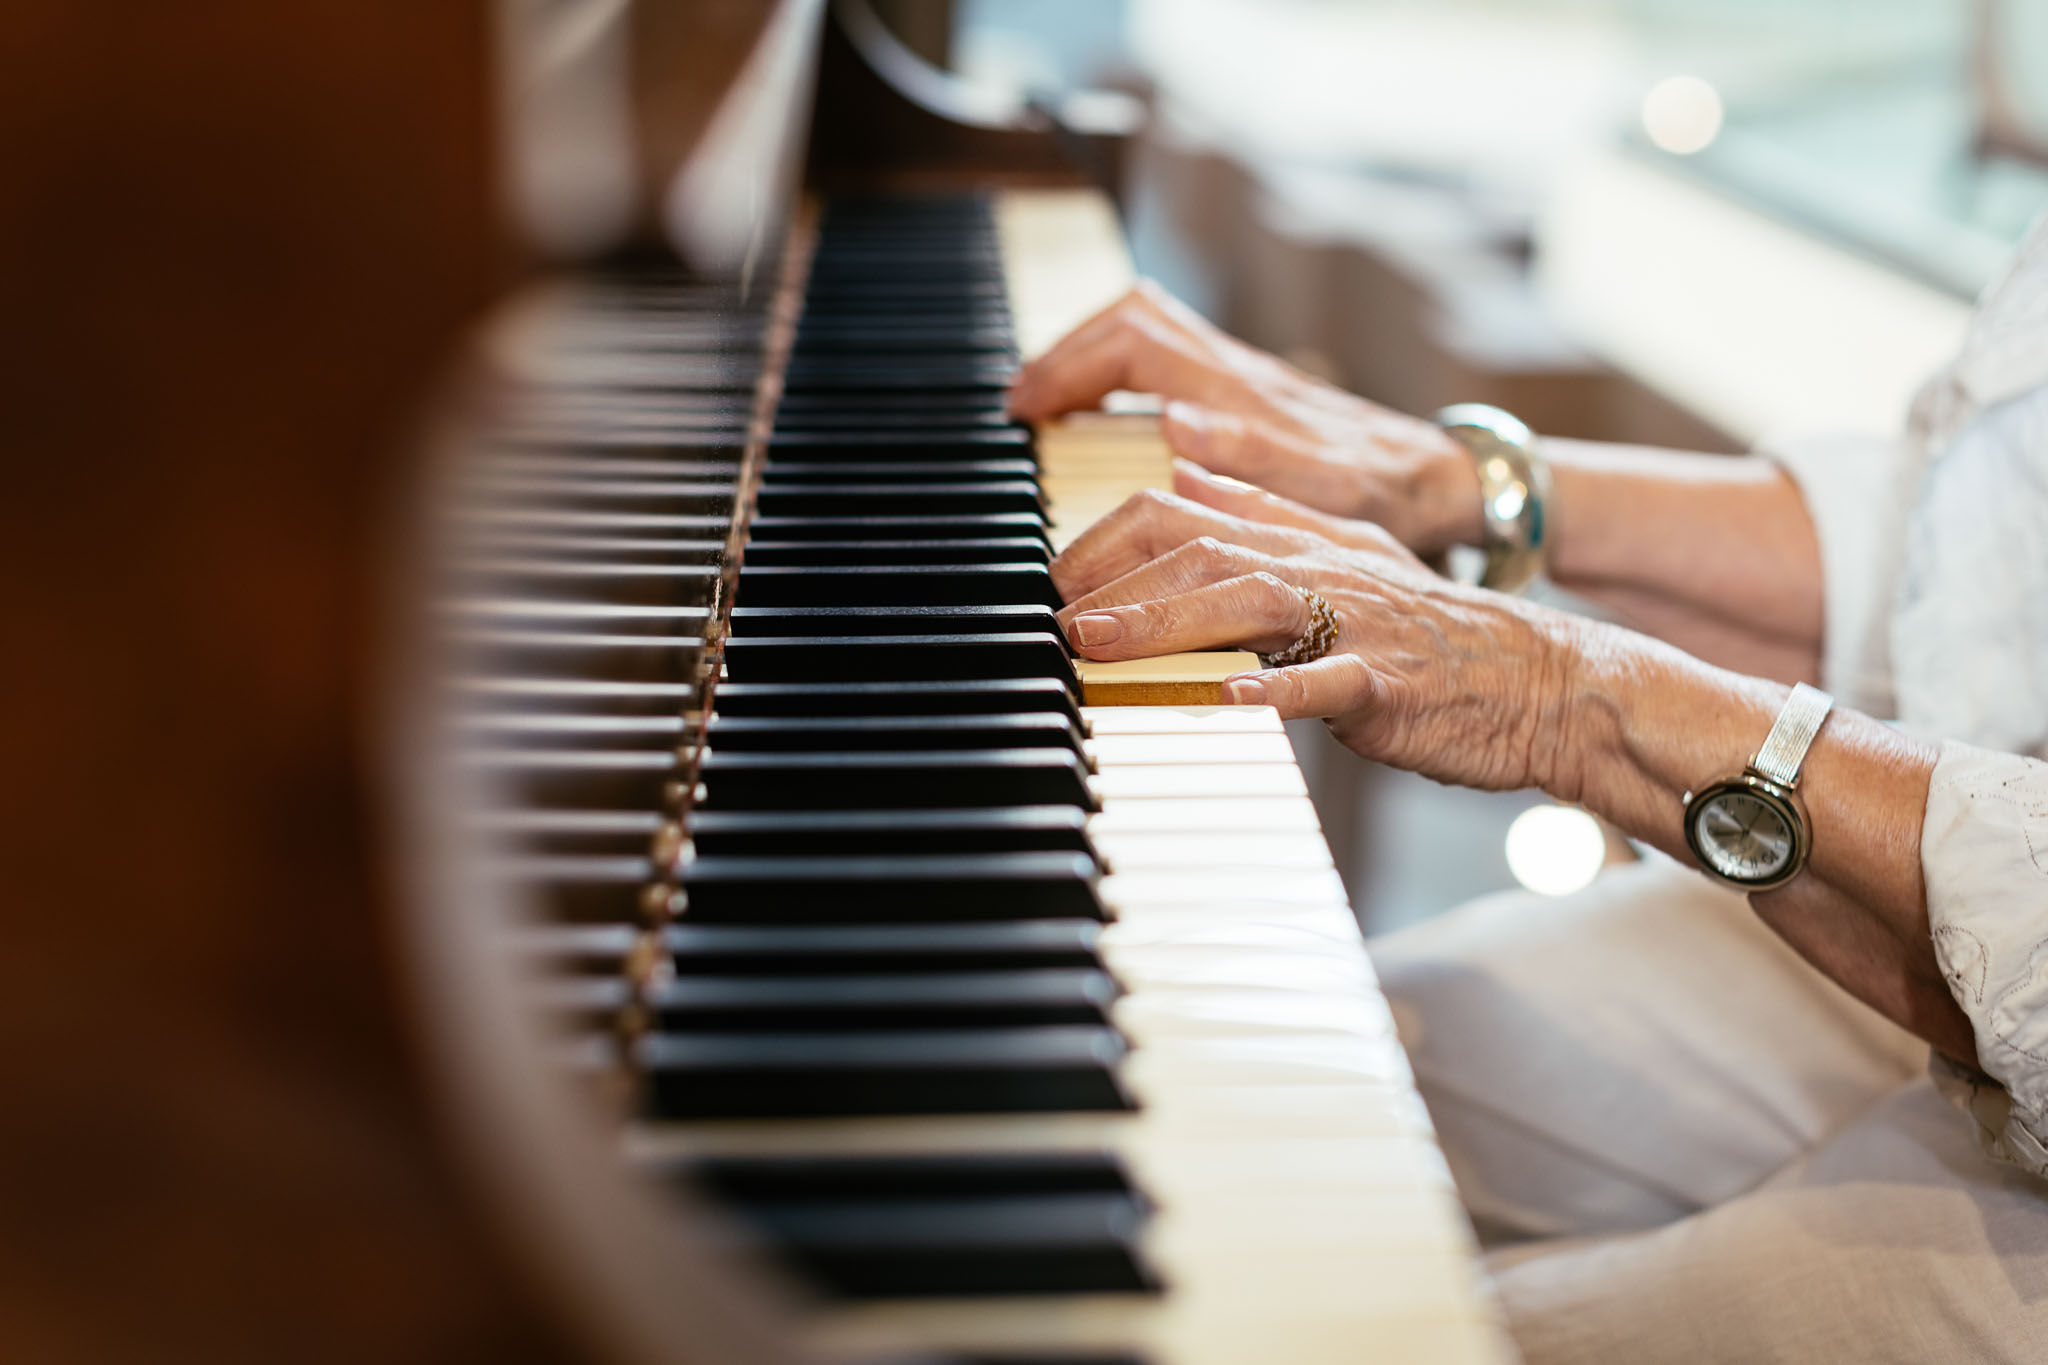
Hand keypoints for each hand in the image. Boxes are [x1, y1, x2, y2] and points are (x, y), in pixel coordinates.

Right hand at [1008, 280, 1482, 555]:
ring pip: (1149, 328)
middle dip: (1065, 352)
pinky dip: (1120, 373)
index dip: (1070, 366)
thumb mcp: (1326, 489)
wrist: (1442, 481)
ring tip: (1045, 402)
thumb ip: (1249, 457)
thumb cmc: (1386, 495)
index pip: (1134, 342)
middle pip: (1132, 319)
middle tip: (1020, 404)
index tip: (1024, 407)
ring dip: (1089, 355)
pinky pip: (1168, 358)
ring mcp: (1243, 377)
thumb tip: (1171, 423)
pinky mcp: (1248, 394)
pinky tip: (1101, 411)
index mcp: (1243, 392)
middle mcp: (1238, 371)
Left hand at [1052, 489, 1580, 793]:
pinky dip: (1278, 692)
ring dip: (1167, 623)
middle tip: (1054, 619)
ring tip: (1103, 646)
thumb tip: (1184, 477)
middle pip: (1201, 551)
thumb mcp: (1342, 559)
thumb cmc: (1430, 637)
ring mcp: (1358, 622)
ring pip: (1251, 602)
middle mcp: (1321, 566)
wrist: (1542, 680)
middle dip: (1117, 581)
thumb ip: (1261, 517)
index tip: (1053, 581)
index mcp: (1301, 538)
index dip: (1108, 541)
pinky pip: (1331, 682)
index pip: (1182, 514)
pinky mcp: (1390, 683)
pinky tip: (1230, 701)